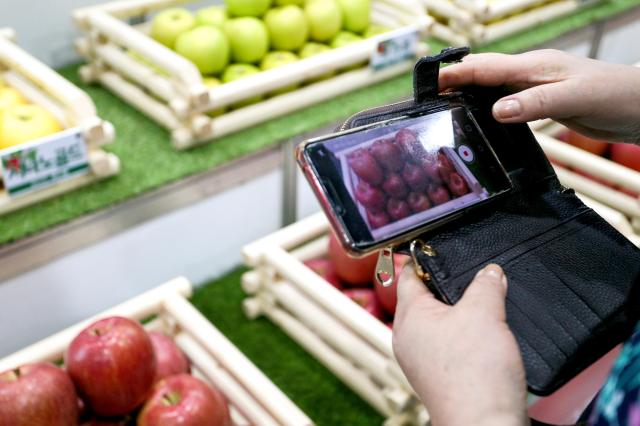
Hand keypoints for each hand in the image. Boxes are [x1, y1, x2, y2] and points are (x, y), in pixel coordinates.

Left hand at [393, 264, 527, 425]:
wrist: (483, 423)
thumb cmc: (475, 374)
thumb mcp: (485, 313)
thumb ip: (486, 284)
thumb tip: (491, 272)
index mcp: (408, 317)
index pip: (408, 275)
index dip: (423, 259)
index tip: (436, 249)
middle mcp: (407, 338)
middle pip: (423, 299)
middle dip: (447, 288)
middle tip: (471, 278)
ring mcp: (420, 360)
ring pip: (436, 324)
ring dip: (457, 315)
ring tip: (482, 308)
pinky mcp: (437, 377)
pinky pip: (445, 346)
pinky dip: (462, 337)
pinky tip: (483, 339)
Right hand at [439, 49, 639, 143]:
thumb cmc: (613, 95)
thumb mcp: (573, 98)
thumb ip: (534, 103)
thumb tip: (497, 110)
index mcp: (533, 66)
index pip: (484, 67)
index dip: (455, 74)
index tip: (429, 84)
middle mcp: (529, 74)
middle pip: (482, 74)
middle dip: (453, 81)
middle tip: (428, 98)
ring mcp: (534, 87)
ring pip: (491, 88)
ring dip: (467, 94)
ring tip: (444, 108)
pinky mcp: (541, 102)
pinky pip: (505, 102)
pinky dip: (486, 108)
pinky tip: (480, 120)